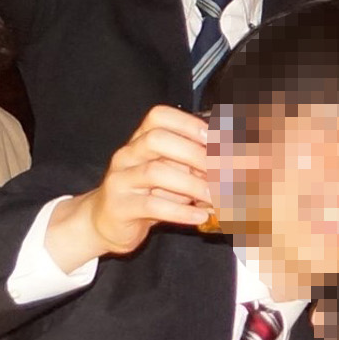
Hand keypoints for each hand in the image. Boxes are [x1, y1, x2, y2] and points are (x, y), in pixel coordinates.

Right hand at [46, 106, 218, 266]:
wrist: (106, 222)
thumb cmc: (148, 194)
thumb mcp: (172, 174)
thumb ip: (195, 165)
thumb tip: (232, 163)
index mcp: (141, 140)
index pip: (159, 117)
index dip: (190, 124)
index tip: (218, 139)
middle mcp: (128, 155)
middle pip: (157, 139)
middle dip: (195, 152)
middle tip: (222, 170)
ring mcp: (120, 180)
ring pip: (155, 172)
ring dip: (192, 184)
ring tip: (216, 197)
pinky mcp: (119, 207)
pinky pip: (151, 205)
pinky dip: (181, 211)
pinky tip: (200, 215)